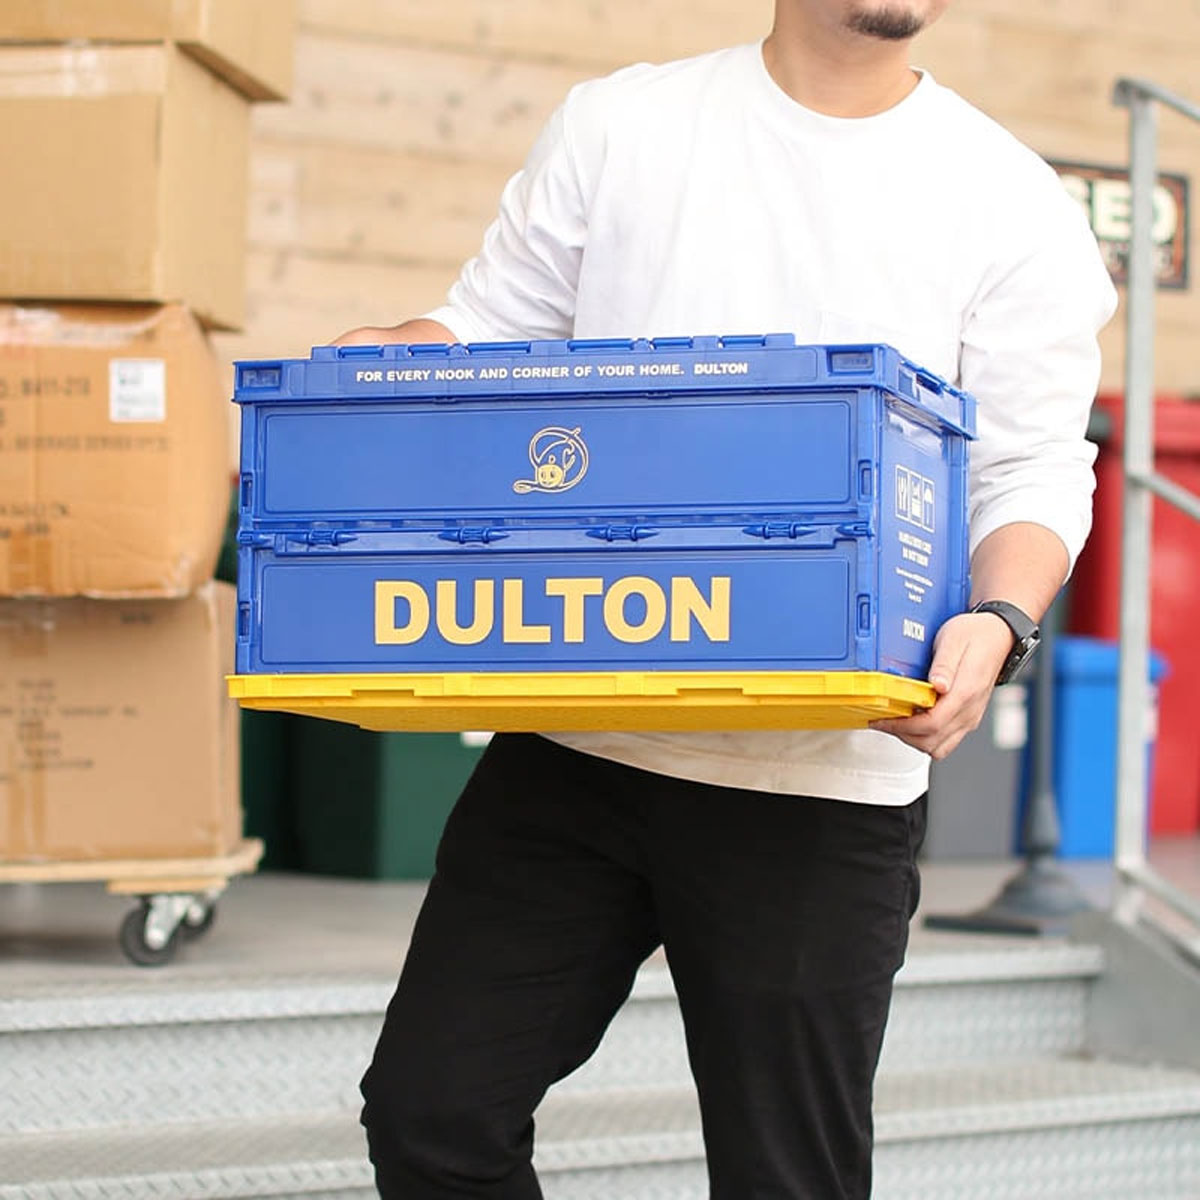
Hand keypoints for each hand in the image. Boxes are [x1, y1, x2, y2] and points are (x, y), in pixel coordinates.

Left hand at [869, 611, 1014, 759]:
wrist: (998, 636)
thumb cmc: (975, 635)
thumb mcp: (954, 640)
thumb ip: (944, 665)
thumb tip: (937, 685)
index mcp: (965, 692)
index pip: (931, 724)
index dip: (903, 726)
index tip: (884, 720)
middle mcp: (969, 710)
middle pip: (932, 742)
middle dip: (903, 735)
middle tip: (884, 720)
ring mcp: (969, 717)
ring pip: (939, 747)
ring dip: (915, 739)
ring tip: (897, 722)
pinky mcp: (967, 718)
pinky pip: (946, 740)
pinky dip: (927, 737)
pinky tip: (914, 720)